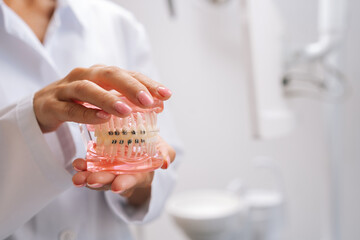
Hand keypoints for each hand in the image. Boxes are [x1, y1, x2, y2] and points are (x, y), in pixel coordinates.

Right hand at [34, 65, 171, 132]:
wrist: (42, 107)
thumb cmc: (79, 102)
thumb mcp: (104, 98)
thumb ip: (128, 100)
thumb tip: (158, 106)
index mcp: (101, 74)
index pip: (127, 74)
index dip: (147, 83)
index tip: (166, 95)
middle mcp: (85, 75)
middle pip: (109, 75)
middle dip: (131, 86)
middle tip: (149, 101)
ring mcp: (66, 89)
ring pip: (87, 89)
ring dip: (108, 99)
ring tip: (126, 111)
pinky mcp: (52, 105)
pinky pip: (70, 109)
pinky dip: (86, 113)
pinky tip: (102, 119)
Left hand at [72, 137, 175, 205]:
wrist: (141, 143)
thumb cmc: (153, 148)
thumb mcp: (163, 149)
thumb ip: (166, 153)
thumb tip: (166, 162)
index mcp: (141, 174)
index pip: (133, 180)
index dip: (126, 183)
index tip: (117, 187)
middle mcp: (124, 176)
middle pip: (111, 182)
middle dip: (101, 181)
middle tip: (90, 180)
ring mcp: (111, 172)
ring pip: (98, 178)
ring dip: (86, 177)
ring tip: (78, 175)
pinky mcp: (100, 165)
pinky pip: (91, 169)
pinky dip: (83, 168)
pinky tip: (77, 165)